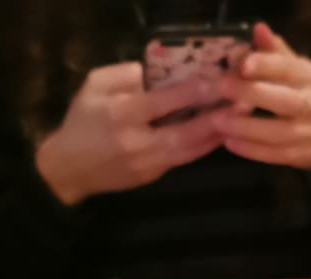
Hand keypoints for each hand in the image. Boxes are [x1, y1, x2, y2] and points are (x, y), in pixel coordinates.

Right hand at [35, 63, 223, 204]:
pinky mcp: (152, 176)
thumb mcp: (94, 85)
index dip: (192, 92)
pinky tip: (218, 134)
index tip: (216, 80)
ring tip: (239, 120)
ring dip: (216, 136)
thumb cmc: (82, 120)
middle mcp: (138, 142)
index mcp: (122, 115)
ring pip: (189, 151)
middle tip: (241, 104)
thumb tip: (155, 70)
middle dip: (216, 118)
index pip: (163, 102)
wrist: (69, 168)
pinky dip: (202, 147)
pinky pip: (183, 159)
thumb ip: (125, 75)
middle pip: (185, 132)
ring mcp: (147, 163)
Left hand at [212, 22, 310, 169]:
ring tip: (218, 121)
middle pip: (283, 100)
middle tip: (220, 88)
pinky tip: (229, 142)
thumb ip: (274, 51)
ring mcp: (308, 132)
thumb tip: (259, 29)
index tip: (243, 64)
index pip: (288, 69)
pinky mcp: (301, 155)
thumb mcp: (291, 69)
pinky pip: (275, 154)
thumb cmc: (298, 94)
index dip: (266, 66)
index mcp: (308, 77)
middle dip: (251, 94)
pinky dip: (251, 149)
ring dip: (246, 127)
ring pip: (277, 132)